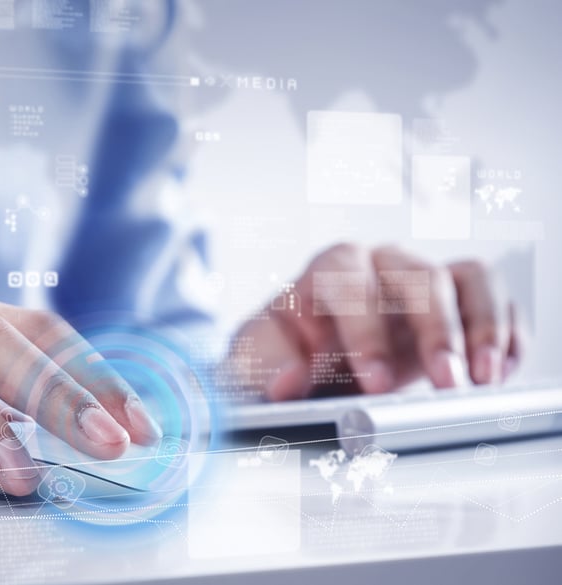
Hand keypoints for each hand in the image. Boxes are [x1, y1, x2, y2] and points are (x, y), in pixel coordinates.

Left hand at [222, 244, 520, 399]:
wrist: (309, 363)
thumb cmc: (282, 355)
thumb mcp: (256, 363)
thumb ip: (265, 367)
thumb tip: (286, 381)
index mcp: (325, 274)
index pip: (348, 279)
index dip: (364, 328)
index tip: (373, 381)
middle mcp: (377, 267)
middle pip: (418, 274)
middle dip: (435, 330)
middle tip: (444, 383)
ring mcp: (421, 280)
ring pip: (466, 277)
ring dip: (482, 326)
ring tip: (484, 379)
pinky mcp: (455, 302)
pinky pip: (493, 296)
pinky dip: (506, 330)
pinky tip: (500, 369)